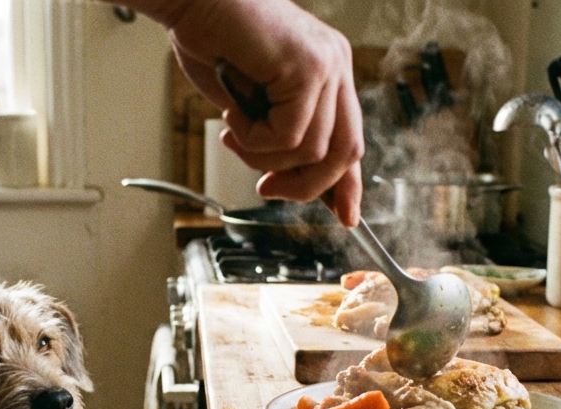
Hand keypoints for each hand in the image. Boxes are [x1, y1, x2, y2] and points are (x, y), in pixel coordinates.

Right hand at [126, 0, 363, 225]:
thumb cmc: (210, 40)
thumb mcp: (250, 103)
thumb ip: (276, 134)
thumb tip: (285, 181)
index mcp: (328, 71)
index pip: (349, 138)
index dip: (347, 184)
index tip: (344, 216)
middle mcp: (335, 65)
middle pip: (345, 152)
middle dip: (306, 186)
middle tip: (266, 189)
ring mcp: (327, 64)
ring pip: (312, 151)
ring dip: (263, 157)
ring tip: (234, 133)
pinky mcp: (308, 67)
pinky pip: (289, 137)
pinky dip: (253, 139)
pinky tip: (233, 116)